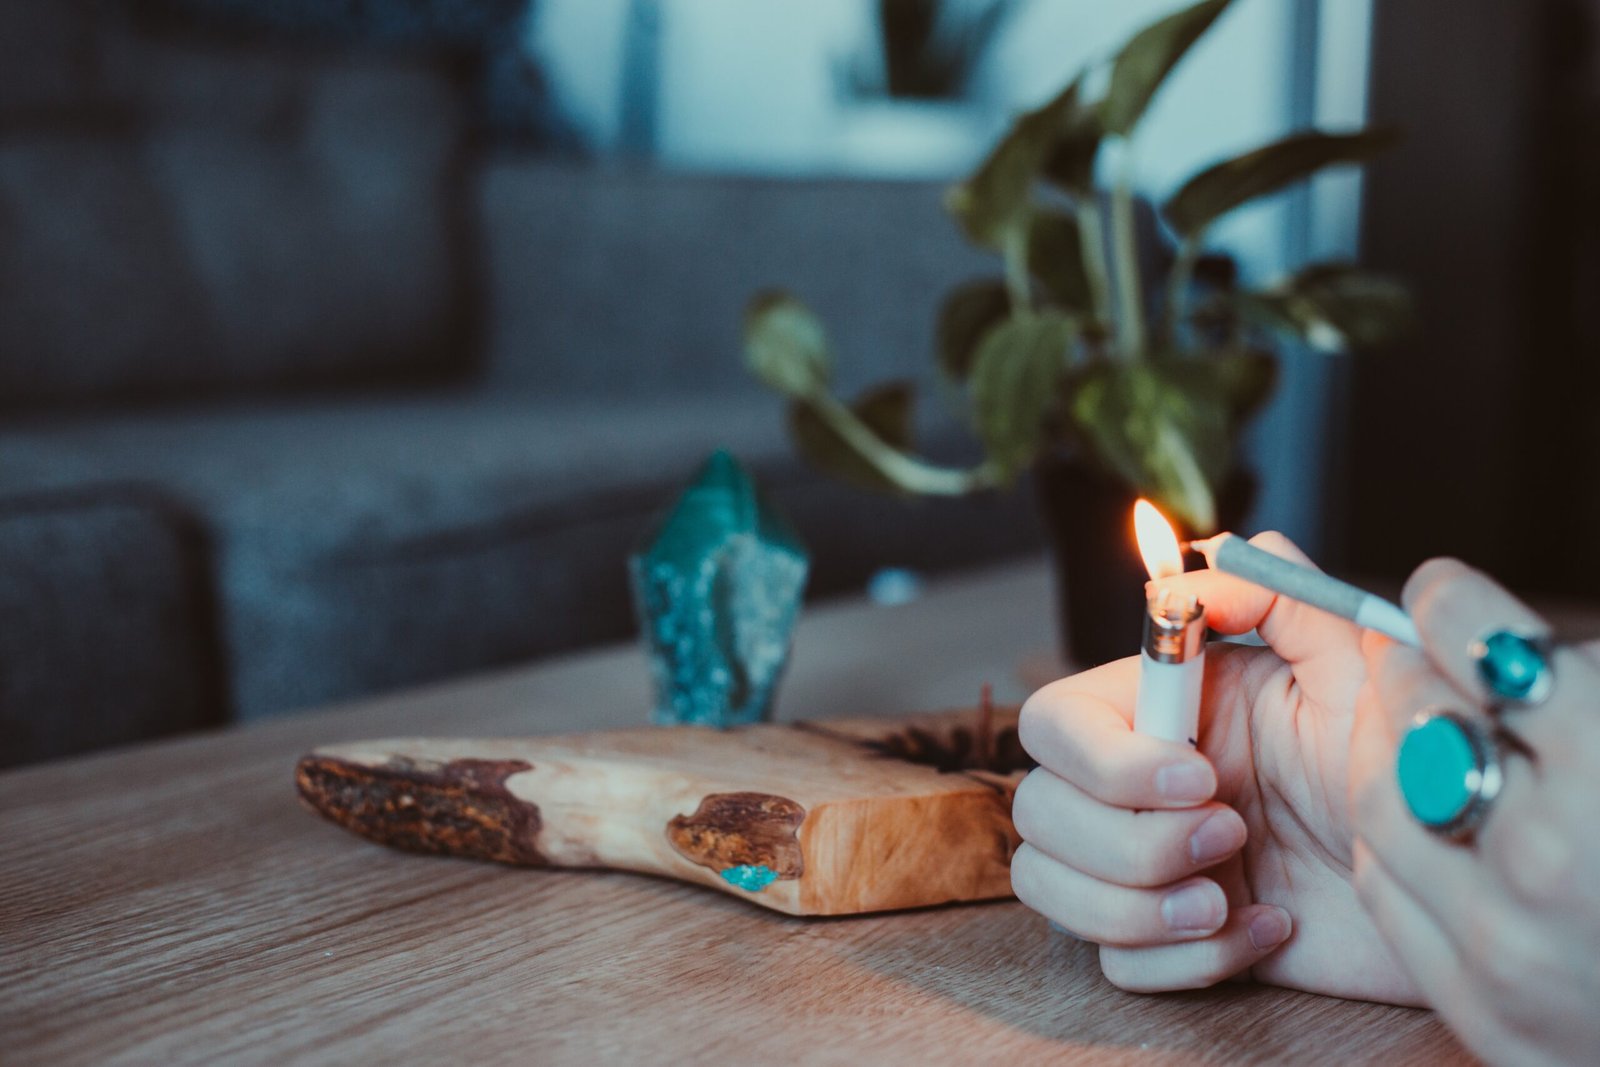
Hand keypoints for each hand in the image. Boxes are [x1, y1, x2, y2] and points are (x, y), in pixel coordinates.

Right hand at [1012, 533, 1417, 999]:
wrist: (1456, 874)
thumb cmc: (1408, 762)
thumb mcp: (1354, 664)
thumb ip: (1273, 595)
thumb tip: (1194, 560)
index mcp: (1158, 714)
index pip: (1051, 722)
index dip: (1105, 761)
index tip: (1200, 779)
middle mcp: (1135, 786)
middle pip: (1039, 812)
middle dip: (1127, 843)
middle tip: (1229, 840)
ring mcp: (1143, 865)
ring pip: (1049, 887)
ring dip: (1133, 906)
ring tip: (1223, 900)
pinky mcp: (1168, 940)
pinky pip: (1114, 963)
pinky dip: (1183, 960)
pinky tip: (1266, 931)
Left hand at [1350, 560, 1599, 1065]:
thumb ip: (1582, 689)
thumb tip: (1504, 640)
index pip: (1484, 644)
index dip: (1451, 605)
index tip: (1439, 596)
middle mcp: (1550, 862)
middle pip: (1422, 718)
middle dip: (1413, 672)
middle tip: (1414, 655)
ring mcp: (1507, 944)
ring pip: (1381, 797)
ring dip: (1387, 751)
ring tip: (1417, 735)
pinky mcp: (1480, 1005)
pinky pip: (1386, 884)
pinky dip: (1396, 838)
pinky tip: (1427, 817)